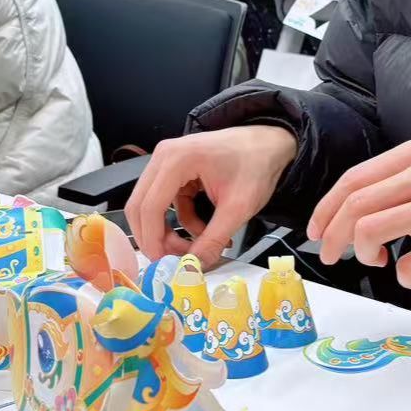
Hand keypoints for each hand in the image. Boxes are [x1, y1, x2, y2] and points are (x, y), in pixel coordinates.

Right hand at [124, 125, 297, 268]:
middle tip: (171, 261)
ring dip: (170, 232)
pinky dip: (181, 221)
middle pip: (141, 207)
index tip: (161, 264)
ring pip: (152, 207)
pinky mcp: (174, 171)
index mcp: (176, 159)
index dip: (152, 240)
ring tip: (197, 247)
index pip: (149, 207)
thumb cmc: (256, 164)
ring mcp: (167, 162)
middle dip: (155, 238)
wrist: (270, 144)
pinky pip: (167, 204)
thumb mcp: (237, 208)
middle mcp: (164, 157)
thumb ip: (213, 239)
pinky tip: (204, 230)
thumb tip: (193, 266)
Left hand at [307, 136, 410, 290]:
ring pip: (370, 230)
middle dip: (332, 234)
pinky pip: (406, 264)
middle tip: (329, 254)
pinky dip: (404, 276)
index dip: (326, 206)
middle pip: (356, 203)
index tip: (316, 229)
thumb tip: (343, 213)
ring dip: (363, 253)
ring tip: (375, 261)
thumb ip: (396, 185)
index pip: (356, 177)